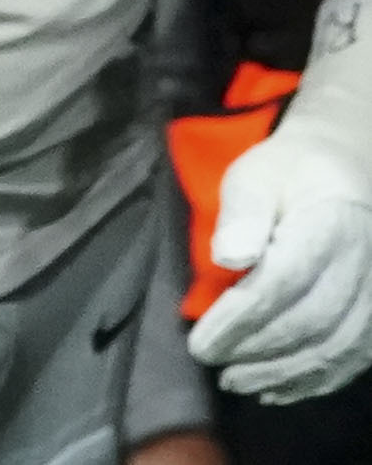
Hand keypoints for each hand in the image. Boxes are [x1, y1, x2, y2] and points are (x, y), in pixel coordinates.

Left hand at [186, 123, 371, 400]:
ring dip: (283, 372)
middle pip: (310, 322)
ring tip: (237, 381)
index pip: (282, 283)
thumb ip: (242, 214)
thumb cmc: (288, 172)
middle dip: (257, 351)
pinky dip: (315, 380)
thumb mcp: (254, 173)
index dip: (240, 321)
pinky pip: (355, 356)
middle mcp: (361, 264)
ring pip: (335, 347)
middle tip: (213, 363)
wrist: (346, 169)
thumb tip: (230, 258)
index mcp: (329, 225)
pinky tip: (278, 389)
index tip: (201, 343)